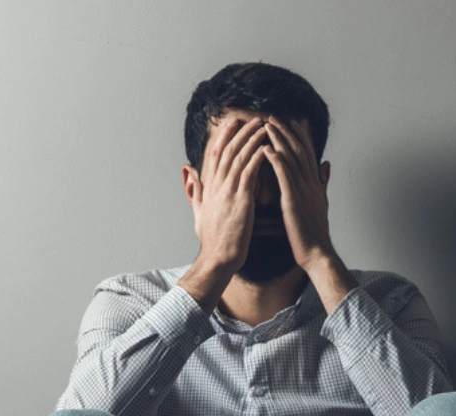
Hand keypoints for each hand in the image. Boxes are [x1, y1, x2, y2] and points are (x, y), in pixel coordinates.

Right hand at [189, 117, 268, 272]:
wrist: (218, 258)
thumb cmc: (212, 240)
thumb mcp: (198, 212)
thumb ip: (194, 191)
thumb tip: (189, 172)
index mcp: (208, 188)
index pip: (215, 155)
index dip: (224, 137)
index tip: (233, 124)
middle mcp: (217, 186)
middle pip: (227, 150)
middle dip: (240, 131)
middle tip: (252, 118)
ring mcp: (228, 191)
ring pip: (239, 156)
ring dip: (252, 139)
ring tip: (263, 126)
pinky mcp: (241, 200)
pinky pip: (250, 172)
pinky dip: (258, 157)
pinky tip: (266, 146)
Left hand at [262, 117, 335, 270]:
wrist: (317, 253)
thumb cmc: (315, 234)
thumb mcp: (321, 203)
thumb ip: (323, 182)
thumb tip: (327, 165)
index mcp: (315, 184)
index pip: (307, 154)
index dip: (300, 135)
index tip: (291, 120)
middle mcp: (310, 184)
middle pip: (299, 150)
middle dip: (286, 131)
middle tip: (273, 116)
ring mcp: (303, 191)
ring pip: (291, 159)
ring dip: (279, 139)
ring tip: (267, 124)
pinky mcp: (293, 201)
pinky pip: (284, 176)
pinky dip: (276, 160)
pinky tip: (267, 148)